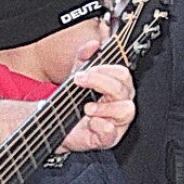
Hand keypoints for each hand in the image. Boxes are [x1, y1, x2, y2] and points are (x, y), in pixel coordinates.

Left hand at [59, 37, 134, 151]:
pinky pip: (111, 132)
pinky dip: (100, 125)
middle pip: (124, 89)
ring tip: (87, 107)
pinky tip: (90, 122)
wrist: (57, 124)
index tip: (86, 70)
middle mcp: (121, 103)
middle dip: (100, 82)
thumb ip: (84, 57)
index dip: (106, 70)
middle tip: (80, 81)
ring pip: (126, 110)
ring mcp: (117, 122)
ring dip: (103, 107)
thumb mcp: (77, 75)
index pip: (123, 74)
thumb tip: (93, 45)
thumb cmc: (73, 101)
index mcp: (118, 87)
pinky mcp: (109, 138)